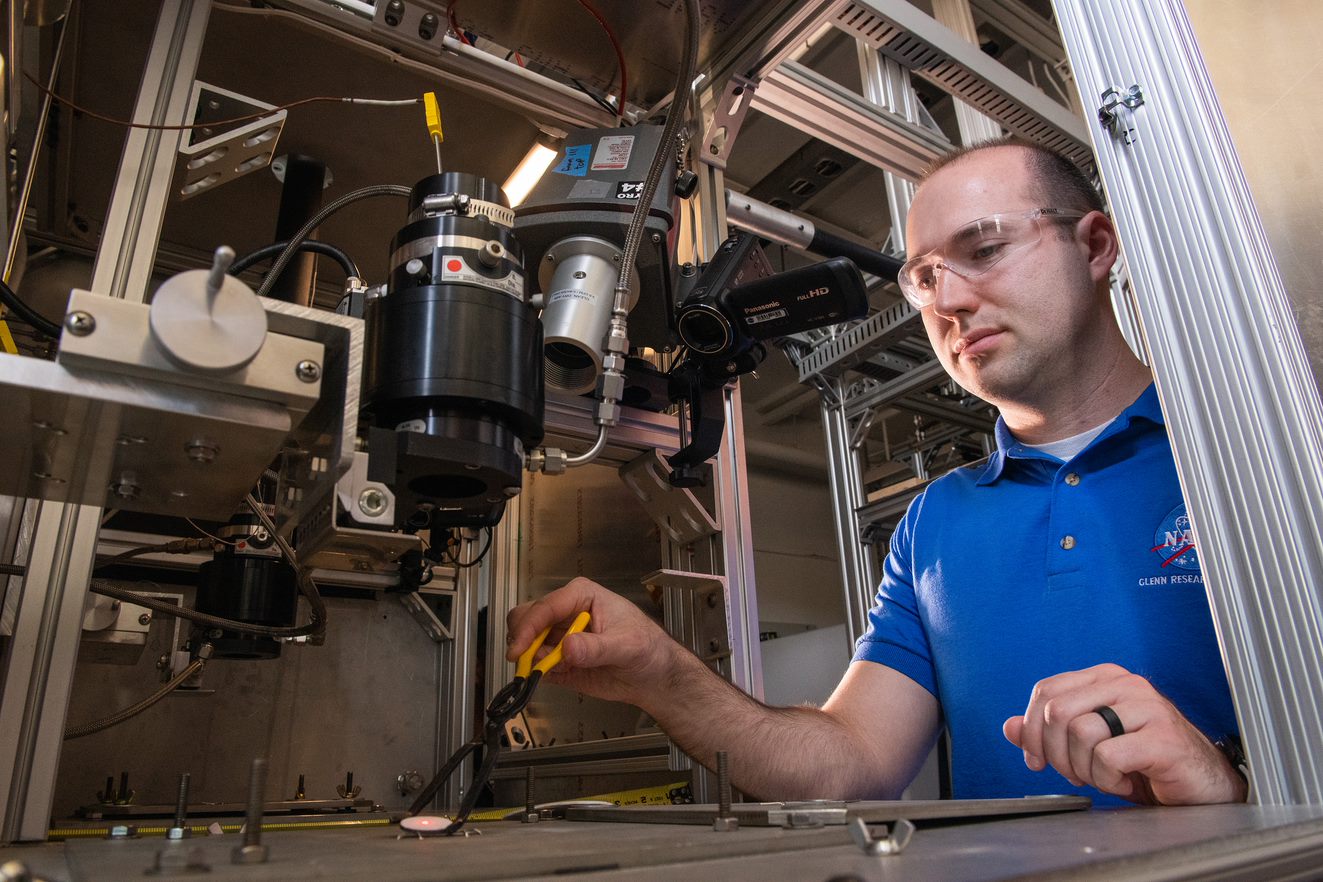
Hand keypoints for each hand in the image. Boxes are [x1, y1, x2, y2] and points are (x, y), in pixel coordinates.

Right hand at [506, 577, 683, 706]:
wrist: (653, 676)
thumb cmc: (648, 648)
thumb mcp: (626, 645)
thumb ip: (596, 647)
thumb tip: (568, 647)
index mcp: (581, 597)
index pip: (545, 607)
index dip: (528, 627)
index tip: (519, 649)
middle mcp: (565, 614)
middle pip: (525, 618)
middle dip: (522, 641)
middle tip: (527, 661)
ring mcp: (559, 637)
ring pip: (526, 642)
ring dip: (529, 659)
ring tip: (552, 669)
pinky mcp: (558, 660)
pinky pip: (535, 665)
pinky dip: (536, 672)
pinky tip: (556, 675)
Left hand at [1002, 663, 1245, 804]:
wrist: (1200, 785)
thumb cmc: (1145, 762)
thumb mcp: (1089, 745)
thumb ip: (1049, 733)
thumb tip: (1009, 727)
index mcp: (1105, 678)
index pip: (1046, 690)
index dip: (1032, 729)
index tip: (1037, 759)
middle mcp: (1126, 684)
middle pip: (1057, 711)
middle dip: (1055, 753)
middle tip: (1074, 774)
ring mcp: (1147, 708)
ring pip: (1080, 732)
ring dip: (1083, 768)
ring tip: (1104, 776)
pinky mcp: (1163, 738)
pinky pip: (1108, 756)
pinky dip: (1107, 778)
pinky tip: (1125, 780)